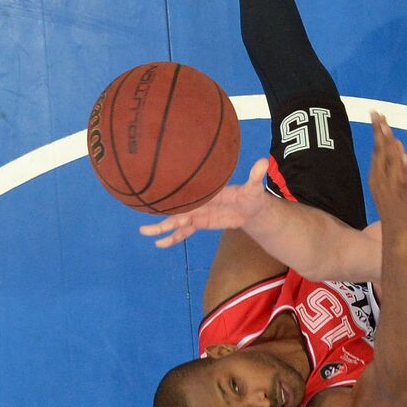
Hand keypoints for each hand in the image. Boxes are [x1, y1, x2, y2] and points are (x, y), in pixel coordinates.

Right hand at [139, 158, 268, 247]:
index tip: (160, 196)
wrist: (252, 208)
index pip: (188, 193)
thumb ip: (255, 177)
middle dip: (161, 215)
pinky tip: (161, 244)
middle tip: (144, 220)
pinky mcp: (200, 222)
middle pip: (176, 209)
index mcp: (206, 191)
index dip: (176, 196)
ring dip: (162, 228)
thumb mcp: (254, 188)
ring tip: (145, 232)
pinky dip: (174, 237)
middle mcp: (197, 201)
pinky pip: (184, 231)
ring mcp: (197, 212)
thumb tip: (262, 162)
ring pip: (176, 221)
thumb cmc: (251, 195)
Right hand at [368, 113, 406, 241]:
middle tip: (378, 114)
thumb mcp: (389, 184)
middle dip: (379, 132)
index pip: (377, 148)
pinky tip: (405, 157)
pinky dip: (404, 168)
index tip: (376, 114)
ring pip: (391, 163)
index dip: (377, 131)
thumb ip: (391, 164)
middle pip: (381, 151)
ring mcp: (391, 187)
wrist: (396, 233)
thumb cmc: (393, 208)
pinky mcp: (404, 195)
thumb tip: (393, 144)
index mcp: (376, 175)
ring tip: (388, 129)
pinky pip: (403, 180)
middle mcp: (381, 179)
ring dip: (389, 146)